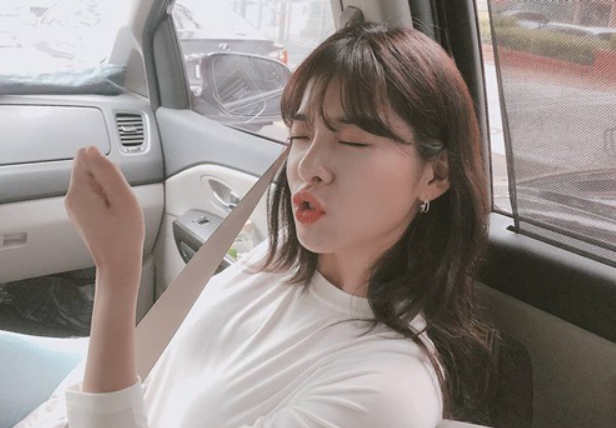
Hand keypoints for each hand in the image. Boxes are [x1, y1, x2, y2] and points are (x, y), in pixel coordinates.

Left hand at [65, 146, 144, 290]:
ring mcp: (75, 206)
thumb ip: (108, 171)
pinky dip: (107, 200)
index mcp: (79, 191)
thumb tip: (92, 150)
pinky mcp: (81, 212)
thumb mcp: (123, 199)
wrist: (118, 263)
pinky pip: (95, 194)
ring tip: (117, 209)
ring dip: (110, 190)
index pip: (86, 156)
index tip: (115, 186)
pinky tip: (114, 214)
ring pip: (94, 182)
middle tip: (118, 201)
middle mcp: (72, 197)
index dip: (106, 167)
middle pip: (90, 168)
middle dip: (108, 179)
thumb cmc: (123, 237)